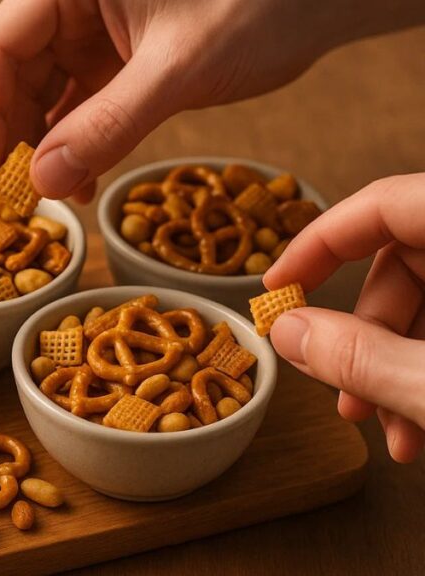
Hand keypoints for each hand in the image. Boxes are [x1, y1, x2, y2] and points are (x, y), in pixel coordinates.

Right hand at [0, 0, 424, 201]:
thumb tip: (43, 182)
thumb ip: (109, 124)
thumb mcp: (179, 68)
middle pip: (10, 72)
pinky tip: (83, 181)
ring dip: (42, 147)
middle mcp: (71, 4)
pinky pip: (75, 104)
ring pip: (39, 92)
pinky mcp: (115, 59)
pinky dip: (75, 144)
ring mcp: (91, 32)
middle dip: (12, 136)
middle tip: (18, 197)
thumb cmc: (261, 6)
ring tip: (59, 195)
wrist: (320, 1)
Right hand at [264, 173, 424, 462]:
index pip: (384, 204)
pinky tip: (416, 430)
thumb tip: (288, 333)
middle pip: (406, 259)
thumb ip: (361, 358)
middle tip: (344, 392)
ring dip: (391, 368)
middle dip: (363, 334)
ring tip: (387, 431)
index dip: (319, 243)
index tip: (277, 289)